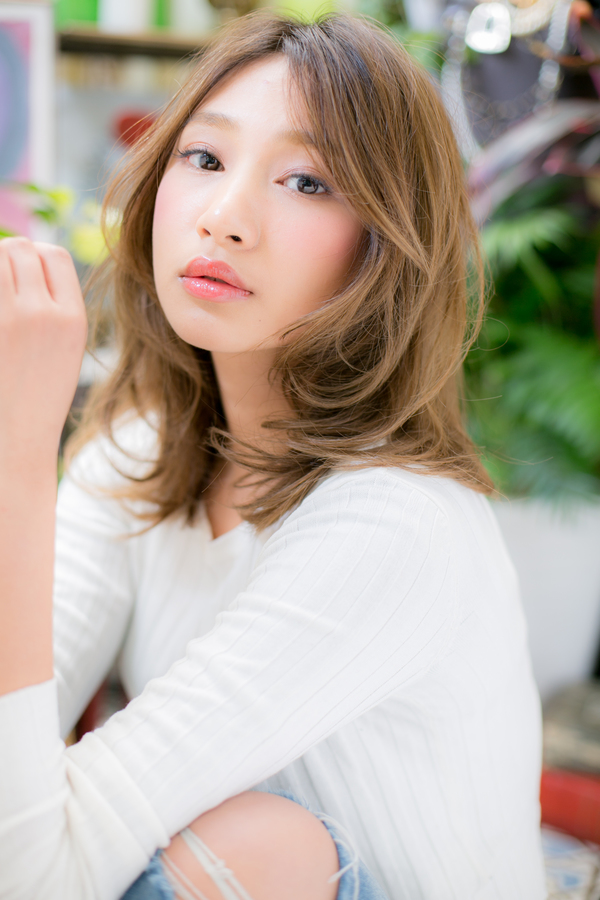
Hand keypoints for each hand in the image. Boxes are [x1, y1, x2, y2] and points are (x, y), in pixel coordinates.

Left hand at [0, 238, 87, 464]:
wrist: (18, 438)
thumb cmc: (39, 394)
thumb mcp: (67, 347)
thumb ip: (55, 304)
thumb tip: (25, 257)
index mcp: (72, 318)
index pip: (53, 254)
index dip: (34, 256)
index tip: (23, 275)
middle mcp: (43, 313)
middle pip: (19, 247)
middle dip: (7, 255)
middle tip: (3, 283)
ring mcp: (11, 320)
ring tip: (0, 296)